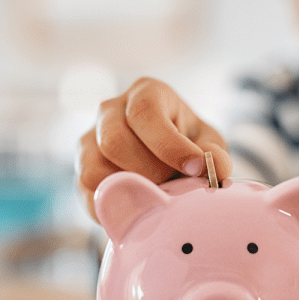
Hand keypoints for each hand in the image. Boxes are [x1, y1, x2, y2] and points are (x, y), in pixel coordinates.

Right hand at [77, 77, 231, 220]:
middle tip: (174, 185)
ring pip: (94, 169)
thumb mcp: (208, 144)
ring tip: (158, 194)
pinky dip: (117, 205)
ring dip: (130, 189)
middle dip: (150, 171)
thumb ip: (215, 153)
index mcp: (146, 94)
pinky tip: (141, 204)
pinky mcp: (82, 172)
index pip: (145, 112)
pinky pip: (90, 194)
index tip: (195, 169)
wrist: (167, 164)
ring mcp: (89, 141)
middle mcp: (111, 111)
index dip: (170, 145)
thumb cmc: (188, 145)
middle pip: (114, 141)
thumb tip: (216, 169)